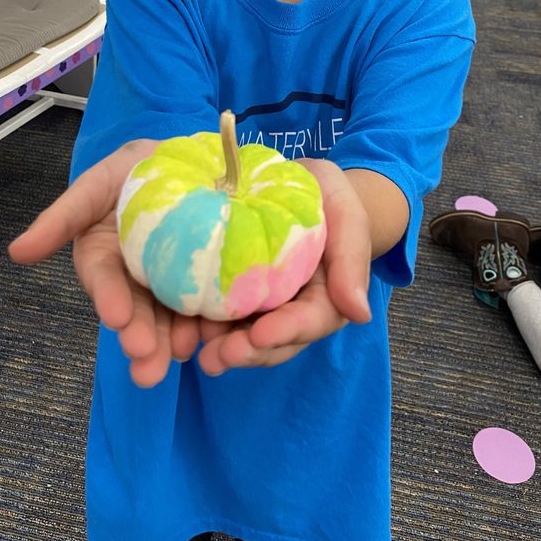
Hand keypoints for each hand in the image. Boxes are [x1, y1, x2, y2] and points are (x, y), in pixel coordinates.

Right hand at [8, 140, 203, 387]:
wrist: (185, 161)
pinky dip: (211, 322)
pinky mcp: (205, 283)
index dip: (109, 299)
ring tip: (183, 353)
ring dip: (175, 340)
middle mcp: (136, 281)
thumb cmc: (132, 171)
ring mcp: (171, 285)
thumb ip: (60, 218)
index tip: (115, 317)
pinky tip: (217, 333)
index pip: (104, 283)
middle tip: (149, 363)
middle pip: (138, 312)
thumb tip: (16, 252)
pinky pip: (208, 306)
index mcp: (104, 261)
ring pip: (171, 318)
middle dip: (142, 337)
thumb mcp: (95, 186)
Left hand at [195, 159, 372, 375]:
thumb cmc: (331, 198)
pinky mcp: (233, 291)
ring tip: (194, 349)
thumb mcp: (348, 216)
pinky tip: (180, 326)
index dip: (285, 331)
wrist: (302, 184)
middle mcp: (292, 309)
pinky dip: (200, 322)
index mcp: (326, 298)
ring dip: (220, 345)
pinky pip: (218, 312)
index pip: (309, 320)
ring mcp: (262, 304)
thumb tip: (360, 315)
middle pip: (273, 340)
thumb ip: (352, 261)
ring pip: (243, 335)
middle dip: (246, 351)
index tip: (259, 335)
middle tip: (216, 357)